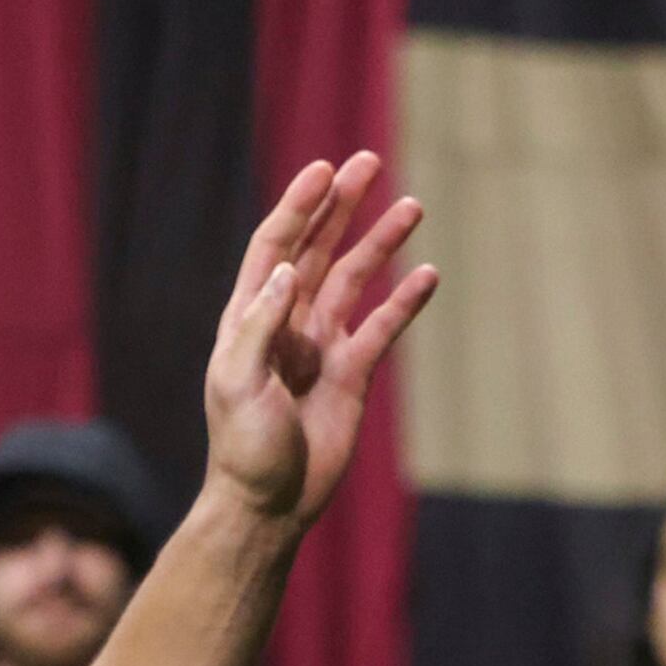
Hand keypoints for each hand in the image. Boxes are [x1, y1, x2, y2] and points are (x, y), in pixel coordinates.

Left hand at [204, 153, 436, 530]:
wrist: (269, 504)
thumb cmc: (243, 448)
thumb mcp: (238, 385)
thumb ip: (260, 327)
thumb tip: (287, 271)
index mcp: (249, 320)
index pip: (275, 247)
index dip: (298, 207)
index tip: (324, 170)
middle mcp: (286, 324)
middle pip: (316, 249)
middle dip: (341, 206)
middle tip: (368, 161)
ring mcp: (321, 347)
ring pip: (355, 279)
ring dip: (380, 243)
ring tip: (411, 205)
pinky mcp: (351, 374)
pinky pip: (382, 327)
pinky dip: (404, 301)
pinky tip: (427, 274)